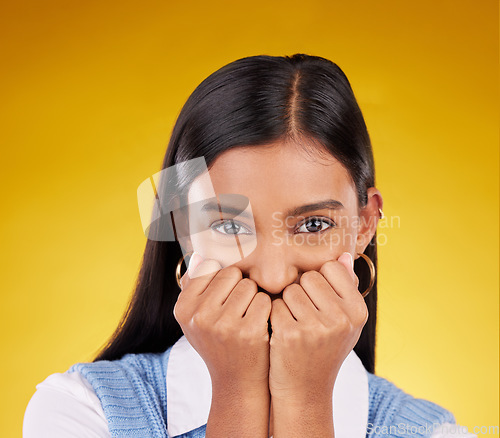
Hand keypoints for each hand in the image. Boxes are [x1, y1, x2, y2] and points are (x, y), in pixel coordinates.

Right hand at [173, 253, 272, 388]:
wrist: (236, 381)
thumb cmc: (217, 342)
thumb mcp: (195, 318)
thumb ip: (194, 286)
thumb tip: (200, 256)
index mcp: (183, 309)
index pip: (210, 268)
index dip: (222, 281)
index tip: (222, 300)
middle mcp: (200, 316)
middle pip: (232, 274)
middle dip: (238, 287)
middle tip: (236, 311)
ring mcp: (225, 325)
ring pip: (249, 285)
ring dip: (253, 298)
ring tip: (246, 318)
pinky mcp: (249, 332)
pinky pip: (264, 300)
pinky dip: (265, 309)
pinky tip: (258, 325)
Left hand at [268, 252, 367, 401]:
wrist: (305, 389)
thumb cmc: (324, 349)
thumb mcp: (345, 322)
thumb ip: (346, 287)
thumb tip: (345, 255)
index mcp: (358, 311)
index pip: (331, 268)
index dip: (321, 282)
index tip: (320, 303)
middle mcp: (341, 319)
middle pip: (309, 277)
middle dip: (303, 292)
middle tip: (306, 317)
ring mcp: (316, 327)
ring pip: (290, 289)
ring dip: (287, 304)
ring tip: (296, 325)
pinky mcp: (290, 334)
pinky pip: (275, 305)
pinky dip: (275, 316)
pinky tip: (283, 334)